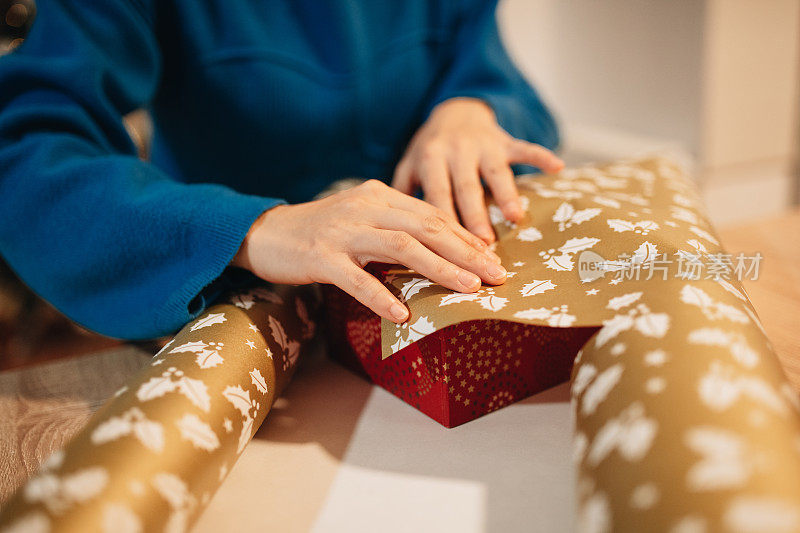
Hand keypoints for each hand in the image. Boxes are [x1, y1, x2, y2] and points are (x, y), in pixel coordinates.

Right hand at [232, 180, 506, 322]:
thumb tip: (441, 251)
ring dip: (438, 268)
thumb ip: (396, 228)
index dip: (466, 237)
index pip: (432, 214)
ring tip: (468, 288)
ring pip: (400, 247)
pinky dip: (381, 296)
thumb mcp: (363, 220)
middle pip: (426, 227)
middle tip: (496, 275)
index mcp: (380, 196)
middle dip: (465, 251)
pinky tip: (403, 313)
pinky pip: (356, 278)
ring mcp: (343, 232)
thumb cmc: (321, 232)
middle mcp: (365, 208)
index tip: (493, 258)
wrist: (266, 233)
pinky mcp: (321, 257)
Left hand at [392, 97, 563, 242]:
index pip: (436, 195)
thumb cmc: (430, 150)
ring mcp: (483, 144)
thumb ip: (402, 193)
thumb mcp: (409, 165)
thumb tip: (394, 230)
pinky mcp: (505, 139)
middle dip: (475, 216)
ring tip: (514, 218)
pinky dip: (541, 155)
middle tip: (483, 245)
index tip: (448, 250)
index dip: (442, 222)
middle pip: (466, 188)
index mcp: (430, 159)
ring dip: (506, 194)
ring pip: (496, 172)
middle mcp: (456, 150)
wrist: (454, 111)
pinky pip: (524, 147)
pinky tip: (558, 167)